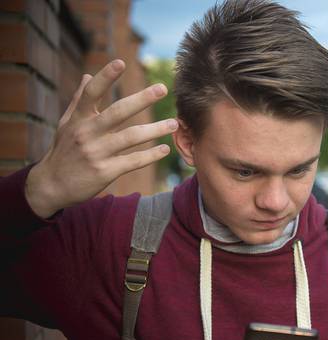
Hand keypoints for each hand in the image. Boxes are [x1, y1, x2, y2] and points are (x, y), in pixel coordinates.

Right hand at [25, 59, 176, 217]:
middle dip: (141, 99)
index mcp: (79, 119)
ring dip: (155, 130)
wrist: (52, 185)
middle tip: (162, 88)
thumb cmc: (63, 151)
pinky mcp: (105, 172)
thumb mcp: (66, 124)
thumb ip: (79, 100)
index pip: (91, 93)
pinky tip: (164, 149)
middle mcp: (87, 133)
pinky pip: (133, 161)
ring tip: (173, 123)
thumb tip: (87, 75)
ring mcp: (96, 153)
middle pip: (118, 112)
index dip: (105, 77)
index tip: (120, 62)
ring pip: (131, 137)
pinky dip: (150, 156)